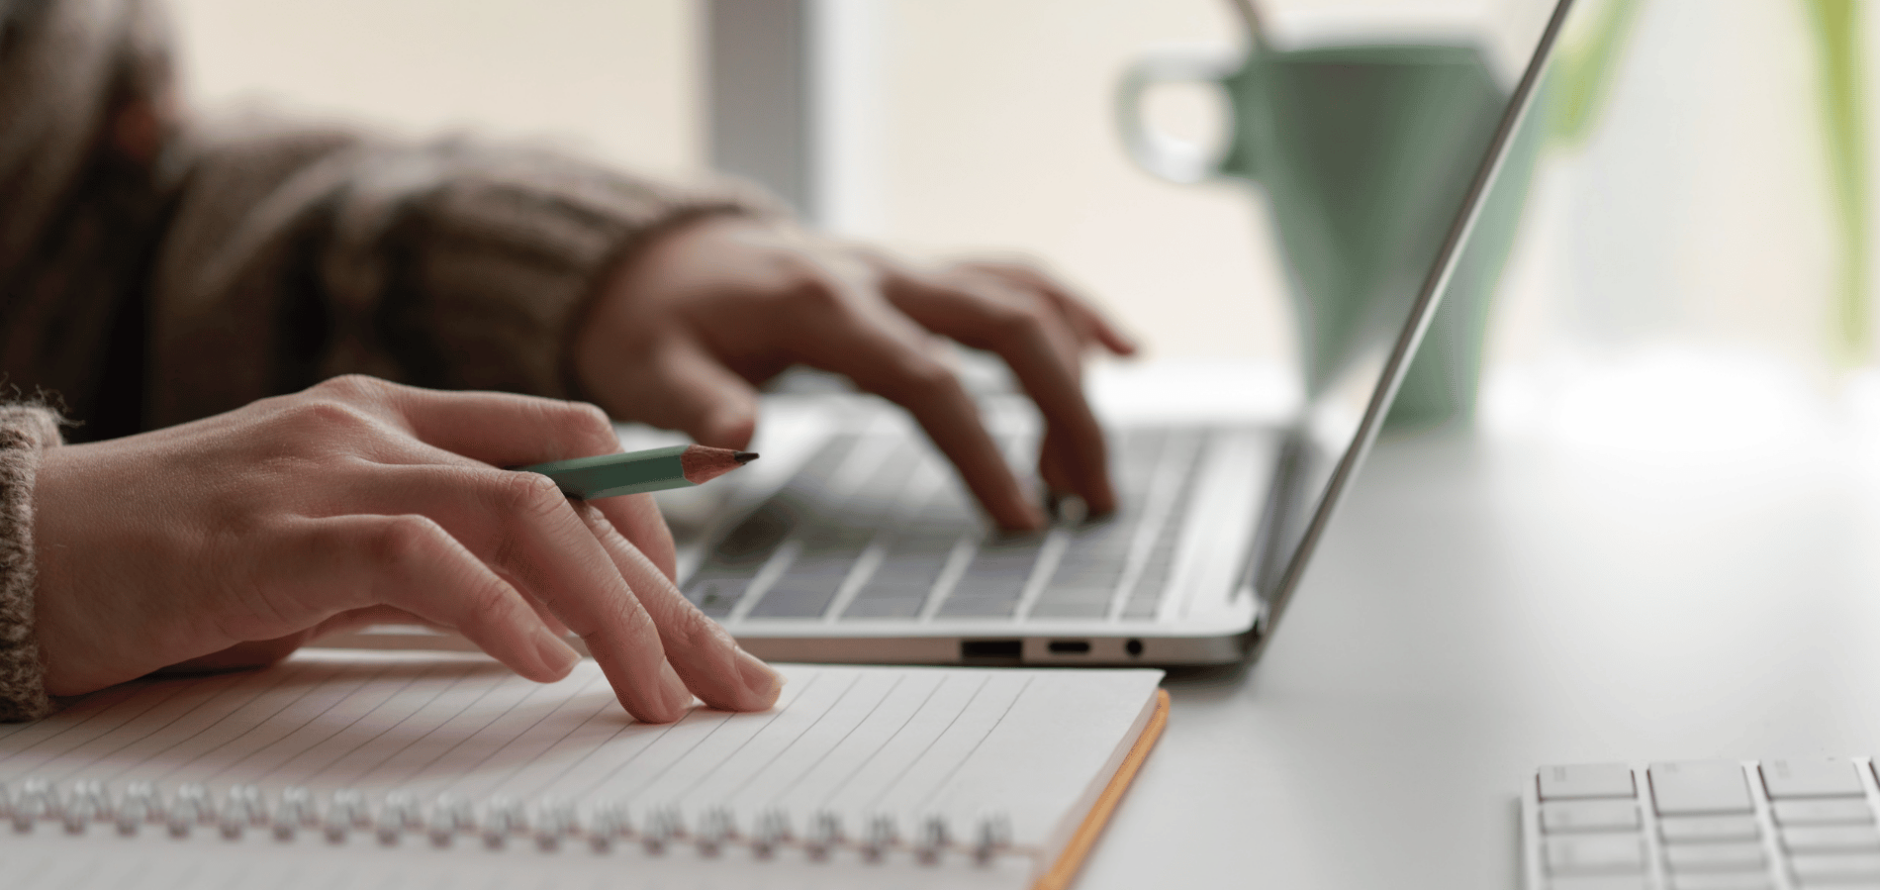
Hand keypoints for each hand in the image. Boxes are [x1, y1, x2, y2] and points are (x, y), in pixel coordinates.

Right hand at [31, 375, 780, 722]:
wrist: (13, 552)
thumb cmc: (173, 563)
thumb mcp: (326, 551)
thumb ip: (429, 559)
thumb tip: (546, 618)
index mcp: (395, 418)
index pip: (568, 439)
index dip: (652, 516)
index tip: (697, 605)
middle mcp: (376, 426)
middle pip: (574, 485)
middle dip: (669, 592)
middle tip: (734, 679)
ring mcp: (327, 469)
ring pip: (523, 512)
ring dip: (612, 611)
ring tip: (662, 692)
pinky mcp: (274, 534)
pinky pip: (420, 556)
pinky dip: (497, 610)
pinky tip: (545, 664)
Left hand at [575, 216, 1137, 529]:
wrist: (662, 259)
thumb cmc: (659, 324)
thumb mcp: (649, 368)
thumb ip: (695, 405)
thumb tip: (737, 443)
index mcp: (822, 303)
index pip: (928, 377)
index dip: (983, 449)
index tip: (1021, 520)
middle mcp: (881, 274)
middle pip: (1009, 323)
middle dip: (1069, 411)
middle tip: (1093, 503)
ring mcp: (909, 269)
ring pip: (1025, 297)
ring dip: (1077, 377)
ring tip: (1089, 475)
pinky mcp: (922, 276)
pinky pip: (1016, 280)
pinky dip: (1075, 313)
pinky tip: (1123, 355)